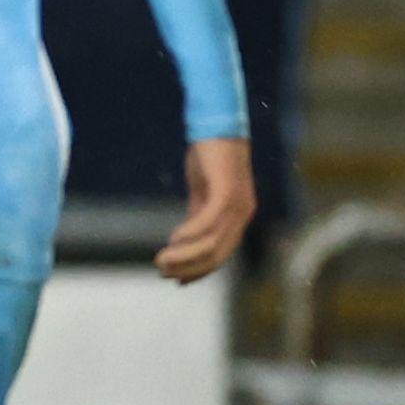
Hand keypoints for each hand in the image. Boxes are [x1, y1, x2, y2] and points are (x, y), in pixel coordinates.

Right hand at [159, 135, 255, 282]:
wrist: (217, 125)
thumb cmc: (210, 156)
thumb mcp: (202, 190)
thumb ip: (198, 213)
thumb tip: (184, 239)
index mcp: (238, 216)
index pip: (220, 255)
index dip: (198, 271)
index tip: (174, 280)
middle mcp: (243, 214)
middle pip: (217, 255)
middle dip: (188, 268)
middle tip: (161, 270)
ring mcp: (238, 204)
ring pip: (213, 244)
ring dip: (185, 256)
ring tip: (162, 259)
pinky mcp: (228, 191)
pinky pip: (209, 222)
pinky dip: (190, 233)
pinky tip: (173, 238)